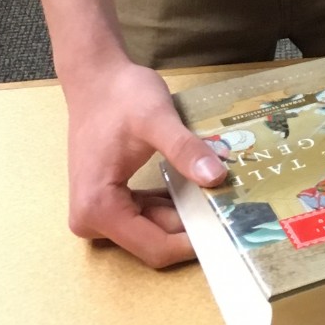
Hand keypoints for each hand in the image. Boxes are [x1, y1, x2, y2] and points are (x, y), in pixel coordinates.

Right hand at [62, 53, 226, 267]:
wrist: (95, 77)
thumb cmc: (120, 95)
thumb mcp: (157, 119)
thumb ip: (185, 149)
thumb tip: (216, 178)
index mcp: (98, 208)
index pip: (155, 247)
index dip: (193, 243)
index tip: (229, 231)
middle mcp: (91, 220)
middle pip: (154, 240)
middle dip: (192, 227)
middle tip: (233, 211)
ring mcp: (97, 212)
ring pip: (152, 229)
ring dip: (184, 215)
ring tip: (220, 199)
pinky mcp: (107, 201)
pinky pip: (145, 214)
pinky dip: (171, 204)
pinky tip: (196, 189)